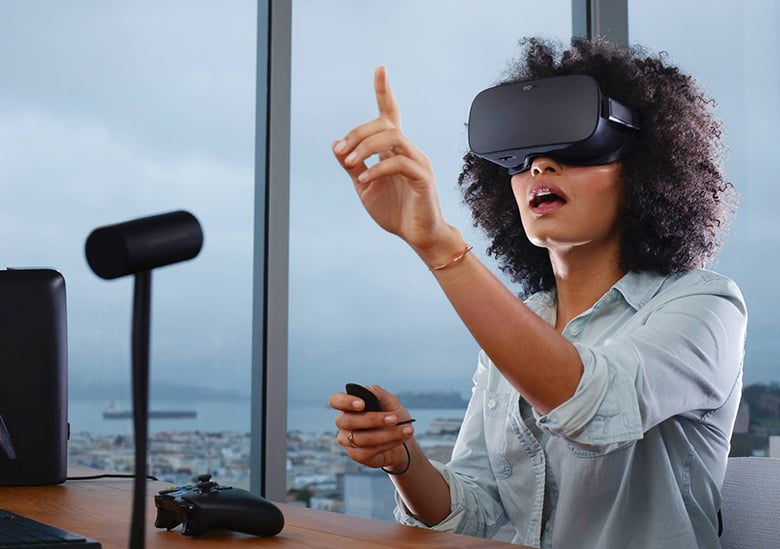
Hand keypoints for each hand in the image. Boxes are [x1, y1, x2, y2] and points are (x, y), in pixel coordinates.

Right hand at [329, 385, 414, 471]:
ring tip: (406, 430)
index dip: (345, 402)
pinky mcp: (356, 455)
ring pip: (361, 438)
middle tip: (395, 418)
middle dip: (374, 419)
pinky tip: (400, 438)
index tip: (361, 404)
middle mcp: (343, 423)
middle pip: (349, 421)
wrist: (403, 439)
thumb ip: (378, 394)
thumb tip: (367, 389)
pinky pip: (368, 451)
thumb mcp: (390, 402)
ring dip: (386, 434)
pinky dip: (387, 443)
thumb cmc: (393, 417)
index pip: (335, 401)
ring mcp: (348, 441)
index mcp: (348, 406)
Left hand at [332, 66, 455, 253]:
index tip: (380, 70)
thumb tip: (335, 145)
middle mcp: (409, 150)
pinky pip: (399, 163)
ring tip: (350, 164)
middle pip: (384, 124)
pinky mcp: (423, 178)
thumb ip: (353, 166)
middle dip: (358, 133)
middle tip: (341, 153)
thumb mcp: (365, 187)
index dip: (385, 91)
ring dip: (365, 148)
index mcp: (395, 150)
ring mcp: (418, 162)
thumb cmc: (396, 211)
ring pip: (393, 137)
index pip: (391, 114)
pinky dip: (377, 169)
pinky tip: (363, 180)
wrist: (419, 236)